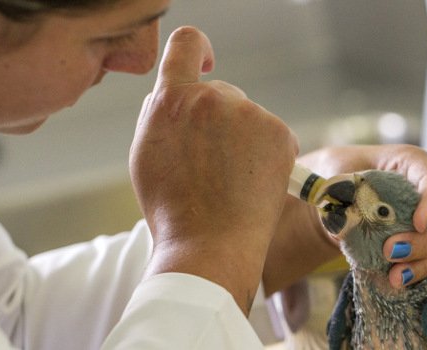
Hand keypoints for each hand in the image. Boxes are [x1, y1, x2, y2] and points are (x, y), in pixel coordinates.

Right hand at [130, 26, 297, 313]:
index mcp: (172, 99)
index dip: (198, 49)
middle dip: (217, 118)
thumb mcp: (147, 153)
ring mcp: (250, 114)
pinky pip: (271, 134)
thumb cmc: (173, 208)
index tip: (206, 63)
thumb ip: (161, 114)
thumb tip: (175, 94)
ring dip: (241, 138)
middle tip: (212, 162)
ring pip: (246, 117)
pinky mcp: (279, 132)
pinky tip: (251, 182)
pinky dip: (265, 153)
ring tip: (229, 180)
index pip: (187, 44)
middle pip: (220, 92)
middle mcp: (212, 97)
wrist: (210, 245)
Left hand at [290, 144, 426, 290]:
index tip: (418, 222)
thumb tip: (342, 216)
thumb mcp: (332, 175)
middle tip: (391, 252)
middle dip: (421, 241)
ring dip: (426, 263)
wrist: (337, 198)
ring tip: (396, 277)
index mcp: (412, 164)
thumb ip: (338, 189)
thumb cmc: (338, 178)